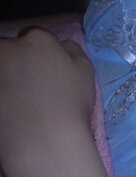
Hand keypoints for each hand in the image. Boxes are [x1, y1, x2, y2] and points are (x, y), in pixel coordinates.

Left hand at [0, 27, 95, 159]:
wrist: (44, 141)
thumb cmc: (70, 103)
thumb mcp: (86, 71)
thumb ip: (73, 51)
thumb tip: (62, 46)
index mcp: (36, 39)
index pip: (32, 34)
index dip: (39, 51)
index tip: (44, 67)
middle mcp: (6, 49)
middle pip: (7, 49)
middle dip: (16, 60)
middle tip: (28, 83)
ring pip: (0, 70)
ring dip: (6, 77)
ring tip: (16, 99)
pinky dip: (2, 97)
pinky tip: (9, 111)